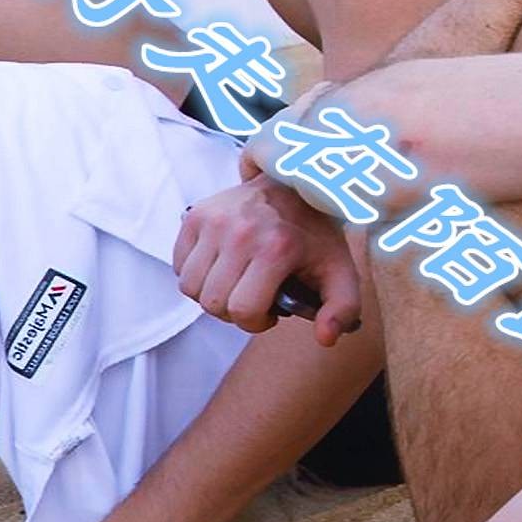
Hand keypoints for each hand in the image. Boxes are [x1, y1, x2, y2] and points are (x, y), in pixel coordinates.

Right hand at [171, 168, 362, 339]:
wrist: (296, 184)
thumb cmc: (315, 233)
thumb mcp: (340, 270)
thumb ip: (342, 309)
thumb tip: (326, 338)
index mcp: (277, 249)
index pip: (243, 311)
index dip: (256, 322)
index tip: (270, 311)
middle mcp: (241, 233)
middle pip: (213, 303)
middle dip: (233, 311)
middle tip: (252, 296)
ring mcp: (215, 221)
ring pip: (191, 287)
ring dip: (211, 293)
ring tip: (236, 281)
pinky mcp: (196, 215)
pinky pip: (179, 265)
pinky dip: (195, 272)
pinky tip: (221, 264)